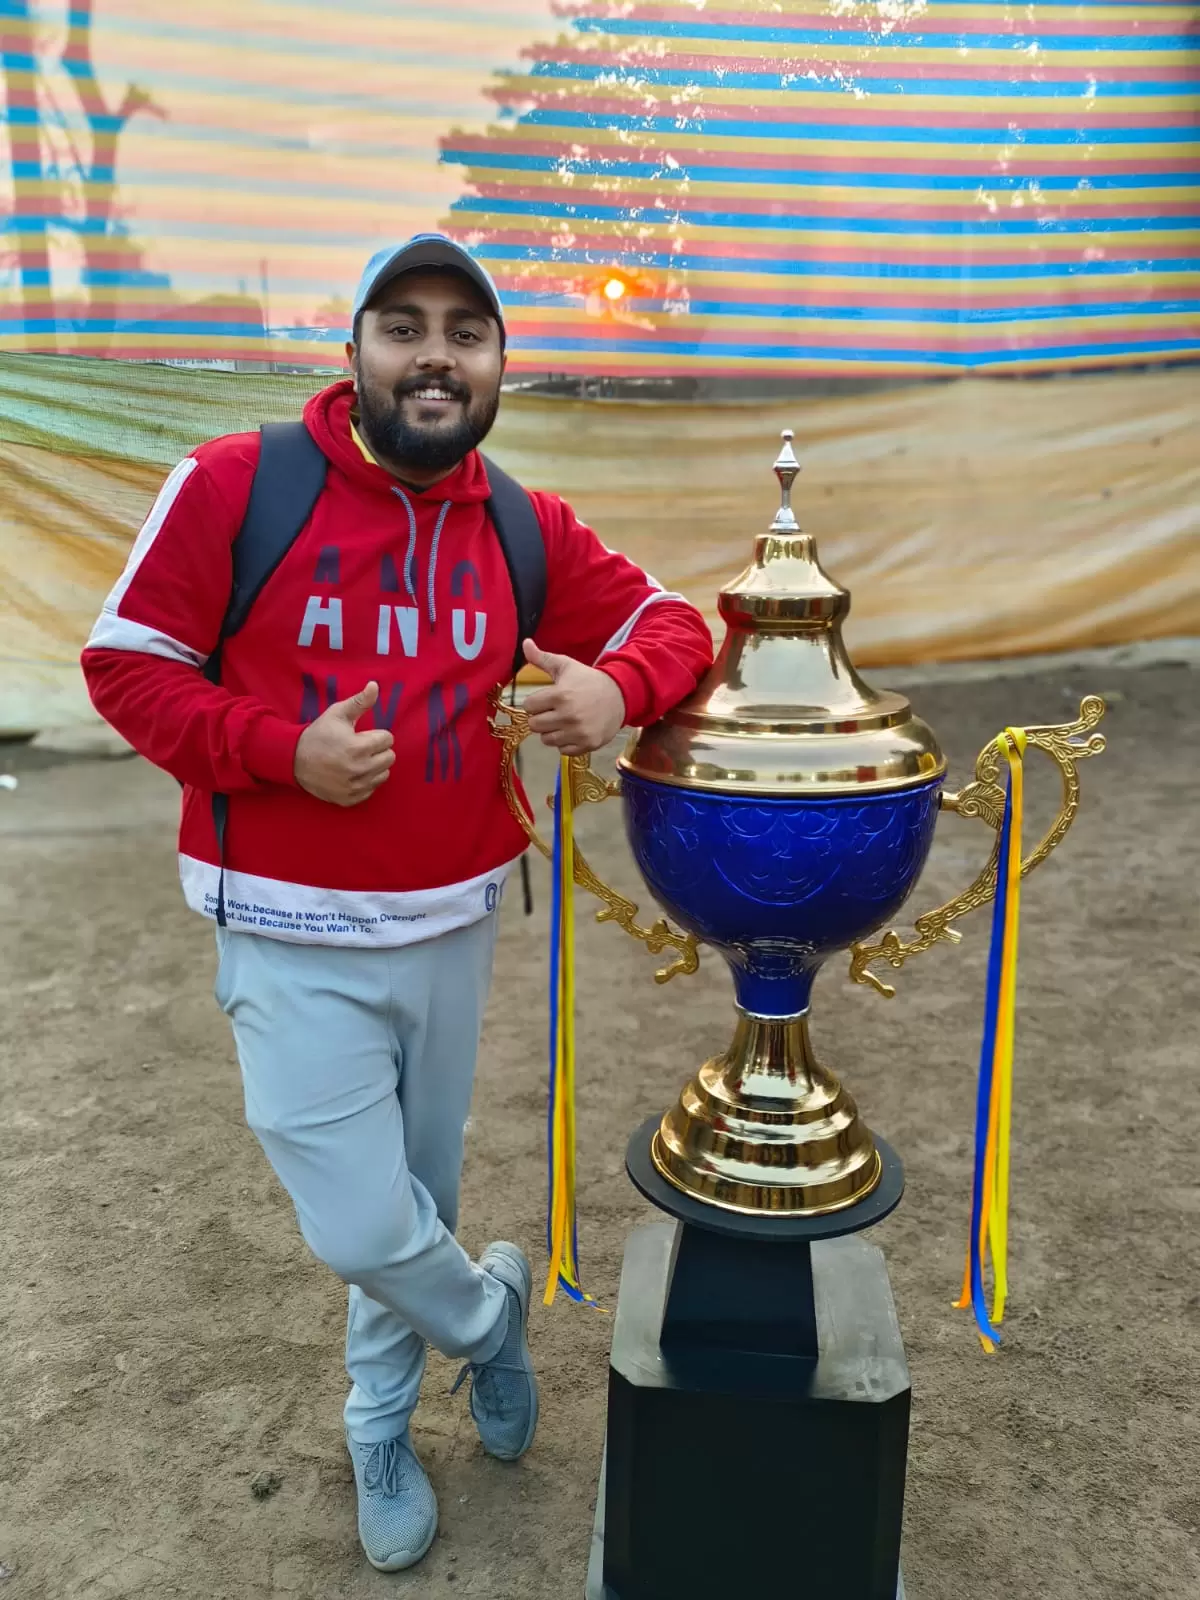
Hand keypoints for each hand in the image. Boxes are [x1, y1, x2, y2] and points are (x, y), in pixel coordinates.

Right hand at [293, 682, 394, 805]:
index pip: (388, 739)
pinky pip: (372, 789)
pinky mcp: (350, 799)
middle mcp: (359, 770)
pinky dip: (366, 781)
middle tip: (362, 748)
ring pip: (383, 774)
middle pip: (390, 758)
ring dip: (375, 766)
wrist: (294, 760)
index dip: (377, 735)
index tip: (362, 736)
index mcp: (358, 747)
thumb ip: (359, 701)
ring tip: (357, 760)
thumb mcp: (337, 714)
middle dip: (378, 750)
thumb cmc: (318, 734)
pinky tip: (352, 773)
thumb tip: (375, 685)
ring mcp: (355, 787)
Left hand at [522, 639, 625, 754]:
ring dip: (552, 731)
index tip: (546, 700)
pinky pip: (562, 750)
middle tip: (553, 711)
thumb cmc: (588, 680)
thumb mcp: (566, 666)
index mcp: (560, 695)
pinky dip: (565, 743)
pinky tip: (573, 731)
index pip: (528, 706)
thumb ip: (542, 658)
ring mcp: (578, 732)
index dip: (535, 702)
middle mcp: (568, 716)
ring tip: (563, 721)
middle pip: (534, 725)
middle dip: (541, 717)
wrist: (619, 696)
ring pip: (546, 740)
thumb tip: (525, 643)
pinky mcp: (587, 744)